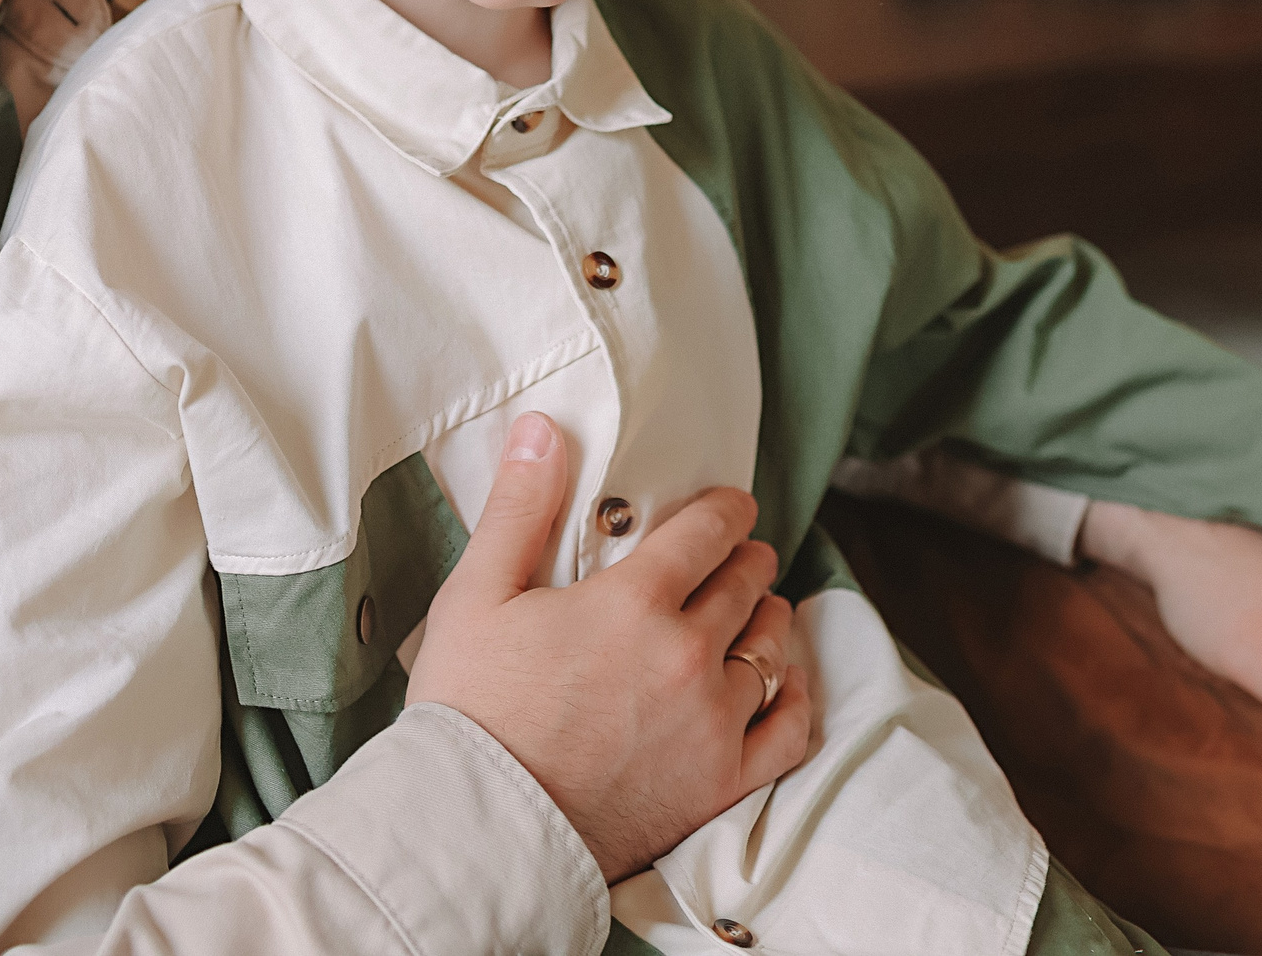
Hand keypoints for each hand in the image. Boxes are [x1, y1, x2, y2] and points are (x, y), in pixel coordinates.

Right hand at [408, 413, 812, 881]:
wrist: (482, 830)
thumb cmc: (469, 712)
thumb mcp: (476, 595)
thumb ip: (518, 507)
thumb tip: (544, 430)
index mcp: (633, 601)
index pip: (706, 532)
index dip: (725, 510)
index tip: (732, 504)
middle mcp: (687, 654)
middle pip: (744, 584)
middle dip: (746, 559)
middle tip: (742, 553)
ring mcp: (711, 723)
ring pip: (770, 649)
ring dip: (768, 618)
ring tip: (759, 609)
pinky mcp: (719, 784)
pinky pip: (786, 730)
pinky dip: (792, 697)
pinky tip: (784, 682)